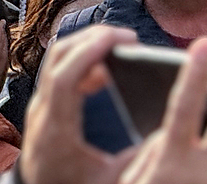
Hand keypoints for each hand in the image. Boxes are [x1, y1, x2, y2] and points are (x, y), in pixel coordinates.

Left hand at [19, 25, 138, 183]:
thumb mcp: (106, 181)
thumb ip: (133, 161)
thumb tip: (166, 138)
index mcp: (56, 130)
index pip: (63, 79)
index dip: (88, 53)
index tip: (117, 39)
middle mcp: (42, 111)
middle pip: (58, 58)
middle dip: (92, 39)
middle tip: (127, 37)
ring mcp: (40, 103)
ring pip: (57, 58)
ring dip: (87, 45)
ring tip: (120, 45)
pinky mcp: (45, 102)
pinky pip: (60, 69)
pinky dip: (83, 60)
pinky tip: (106, 69)